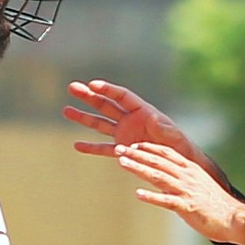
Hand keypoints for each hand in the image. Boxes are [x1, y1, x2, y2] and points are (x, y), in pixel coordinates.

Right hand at [64, 79, 193, 161]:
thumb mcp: (172, 133)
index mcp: (141, 110)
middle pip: (105, 105)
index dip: (107, 90)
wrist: (177, 160)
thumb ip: (161, 125)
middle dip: (88, 96)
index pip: (121, 96)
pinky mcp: (122, 150)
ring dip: (83, 117)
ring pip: (99, 123)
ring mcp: (123, 134)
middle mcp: (129, 119)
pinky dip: (91, 147)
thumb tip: (153, 118)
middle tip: (72, 87)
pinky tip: (77, 145)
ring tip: (66, 110)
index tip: (92, 85)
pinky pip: (104, 148)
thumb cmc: (178, 143)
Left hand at [115, 142, 244, 244]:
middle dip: (137, 154)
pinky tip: (138, 194)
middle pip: (158, 162)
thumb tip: (170, 182)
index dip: (149, 148)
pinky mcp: (187, 207)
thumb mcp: (200, 187)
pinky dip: (152, 197)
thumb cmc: (218, 206)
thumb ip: (185, 182)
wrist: (235, 218)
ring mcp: (187, 191)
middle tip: (119, 149)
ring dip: (139, 168)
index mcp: (191, 170)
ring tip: (123, 163)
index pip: (167, 154)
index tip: (134, 145)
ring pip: (159, 176)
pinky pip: (167, 200)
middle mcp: (187, 176)